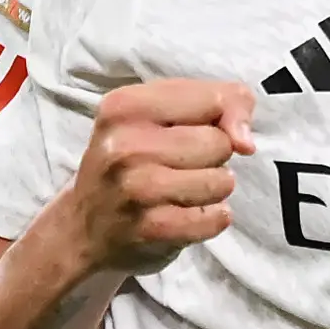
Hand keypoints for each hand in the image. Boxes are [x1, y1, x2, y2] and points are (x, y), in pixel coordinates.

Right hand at [56, 79, 254, 282]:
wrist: (83, 229)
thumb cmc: (128, 164)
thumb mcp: (155, 117)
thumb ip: (212, 104)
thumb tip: (245, 140)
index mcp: (125, 106)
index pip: (214, 98)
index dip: (224, 116)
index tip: (204, 129)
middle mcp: (126, 144)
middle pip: (219, 142)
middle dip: (213, 156)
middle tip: (180, 165)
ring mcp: (138, 188)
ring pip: (221, 181)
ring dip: (213, 189)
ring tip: (182, 191)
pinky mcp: (152, 228)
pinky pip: (214, 219)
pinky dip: (211, 219)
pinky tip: (185, 214)